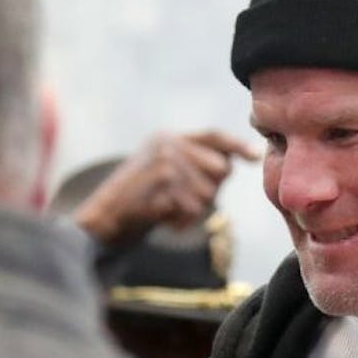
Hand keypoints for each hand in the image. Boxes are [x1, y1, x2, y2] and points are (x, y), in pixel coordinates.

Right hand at [74, 130, 259, 244]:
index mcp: (168, 138)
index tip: (256, 157)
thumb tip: (240, 160)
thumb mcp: (164, 172)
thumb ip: (197, 164)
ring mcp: (162, 161)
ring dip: (192, 212)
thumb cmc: (138, 200)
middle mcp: (166, 143)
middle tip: (182, 204)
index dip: (237, 145)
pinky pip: (190, 208)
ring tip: (168, 213)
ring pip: (206, 193)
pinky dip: (180, 221)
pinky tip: (162, 220)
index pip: (213, 136)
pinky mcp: (159, 183)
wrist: (101, 219)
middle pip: (219, 169)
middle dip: (209, 193)